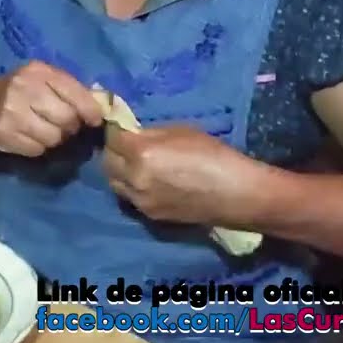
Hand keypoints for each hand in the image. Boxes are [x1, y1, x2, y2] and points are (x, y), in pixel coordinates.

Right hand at [0, 60, 104, 155]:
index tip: (95, 120)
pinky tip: (30, 137)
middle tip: (66, 126)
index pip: (74, 92)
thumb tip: (101, 106)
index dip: (90, 110)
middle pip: (67, 118)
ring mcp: (12, 112)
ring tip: (46, 130)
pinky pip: (37, 149)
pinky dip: (39, 147)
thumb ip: (69, 88)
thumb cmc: (20, 92)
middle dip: (71, 126)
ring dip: (55, 139)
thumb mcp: (43, 80)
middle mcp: (24, 88)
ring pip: (54, 137)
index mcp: (38, 71)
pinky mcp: (4, 134)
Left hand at [102, 125, 257, 224]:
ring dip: (119, 171)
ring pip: (115, 183)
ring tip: (134, 164)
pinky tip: (147, 181)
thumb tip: (133, 133)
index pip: (112, 138)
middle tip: (126, 145)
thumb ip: (151, 133)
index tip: (121, 127)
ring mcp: (140, 200)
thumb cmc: (213, 155)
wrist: (235, 194)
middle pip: (107, 162)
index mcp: (141, 152)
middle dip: (113, 151)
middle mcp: (134, 178)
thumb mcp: (181, 131)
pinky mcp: (149, 215)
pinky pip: (130, 197)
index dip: (115, 131)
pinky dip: (132, 187)